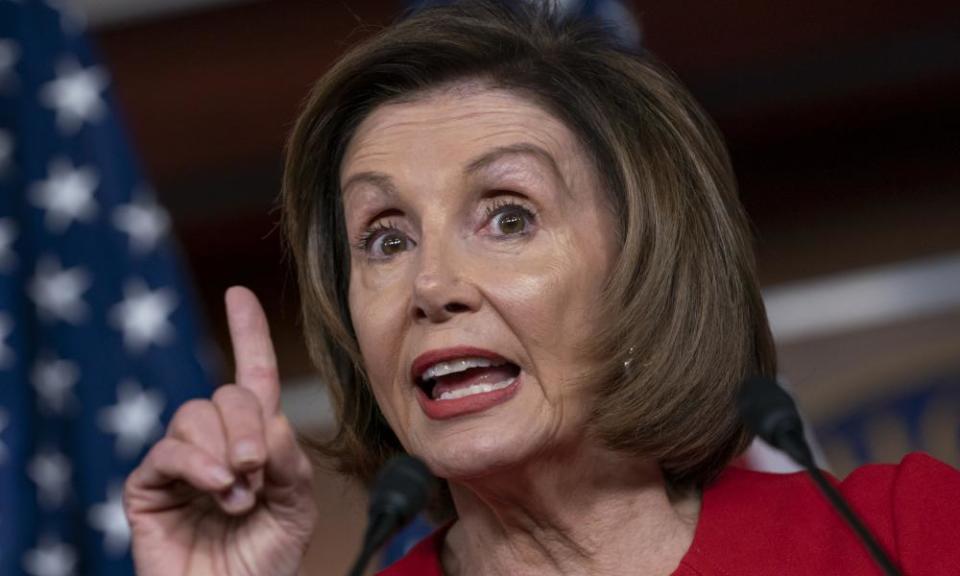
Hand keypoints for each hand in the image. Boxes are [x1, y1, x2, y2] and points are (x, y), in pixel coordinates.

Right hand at [124, 286, 316, 575]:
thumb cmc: (266, 561)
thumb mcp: (297, 507)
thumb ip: (290, 460)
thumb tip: (270, 420)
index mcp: (254, 442)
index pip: (250, 377)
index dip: (247, 334)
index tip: (239, 296)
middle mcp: (215, 445)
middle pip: (225, 395)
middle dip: (247, 426)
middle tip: (258, 469)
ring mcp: (179, 465)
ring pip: (194, 416)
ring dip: (225, 451)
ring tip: (241, 494)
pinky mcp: (148, 489)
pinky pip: (167, 452)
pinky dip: (197, 464)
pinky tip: (219, 487)